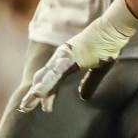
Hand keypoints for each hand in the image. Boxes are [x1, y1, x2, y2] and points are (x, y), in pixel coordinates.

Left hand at [19, 0, 137, 110]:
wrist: (113, 29)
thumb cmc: (107, 45)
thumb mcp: (99, 69)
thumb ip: (90, 82)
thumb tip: (83, 97)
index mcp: (66, 62)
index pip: (53, 81)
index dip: (48, 93)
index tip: (45, 107)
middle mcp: (60, 59)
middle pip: (44, 79)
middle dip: (34, 95)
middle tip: (24, 108)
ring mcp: (63, 57)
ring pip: (46, 77)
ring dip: (37, 92)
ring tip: (27, 104)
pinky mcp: (69, 56)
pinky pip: (56, 72)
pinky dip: (47, 82)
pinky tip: (38, 92)